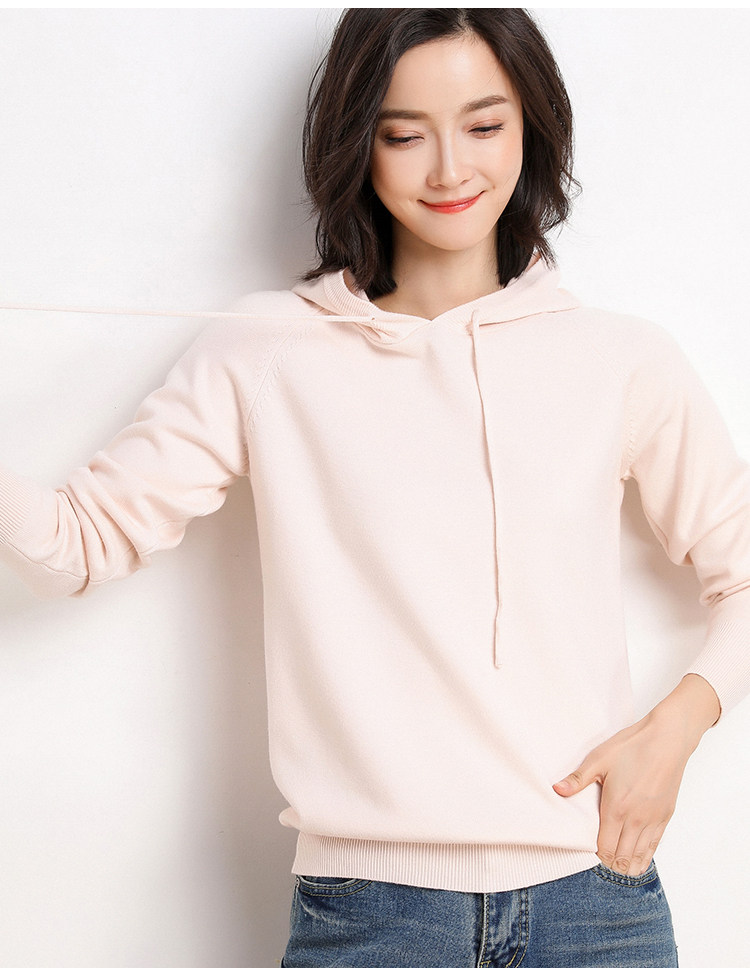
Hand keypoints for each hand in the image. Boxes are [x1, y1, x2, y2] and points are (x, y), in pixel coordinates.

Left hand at [553, 674, 719, 875]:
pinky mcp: (665, 816)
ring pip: (639, 856)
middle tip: (599, 867)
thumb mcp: (599, 759)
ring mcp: (653, 820)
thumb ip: (578, 779)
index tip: (586, 858)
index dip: (594, 858)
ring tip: (616, 871)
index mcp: (617, 808)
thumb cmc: (633, 747)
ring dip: (626, 866)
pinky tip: (637, 861)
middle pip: (621, 857)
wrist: (668, 740)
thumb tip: (556, 790)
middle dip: (609, 867)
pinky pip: (654, 846)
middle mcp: (636, 820)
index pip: (604, 848)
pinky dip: (644, 858)